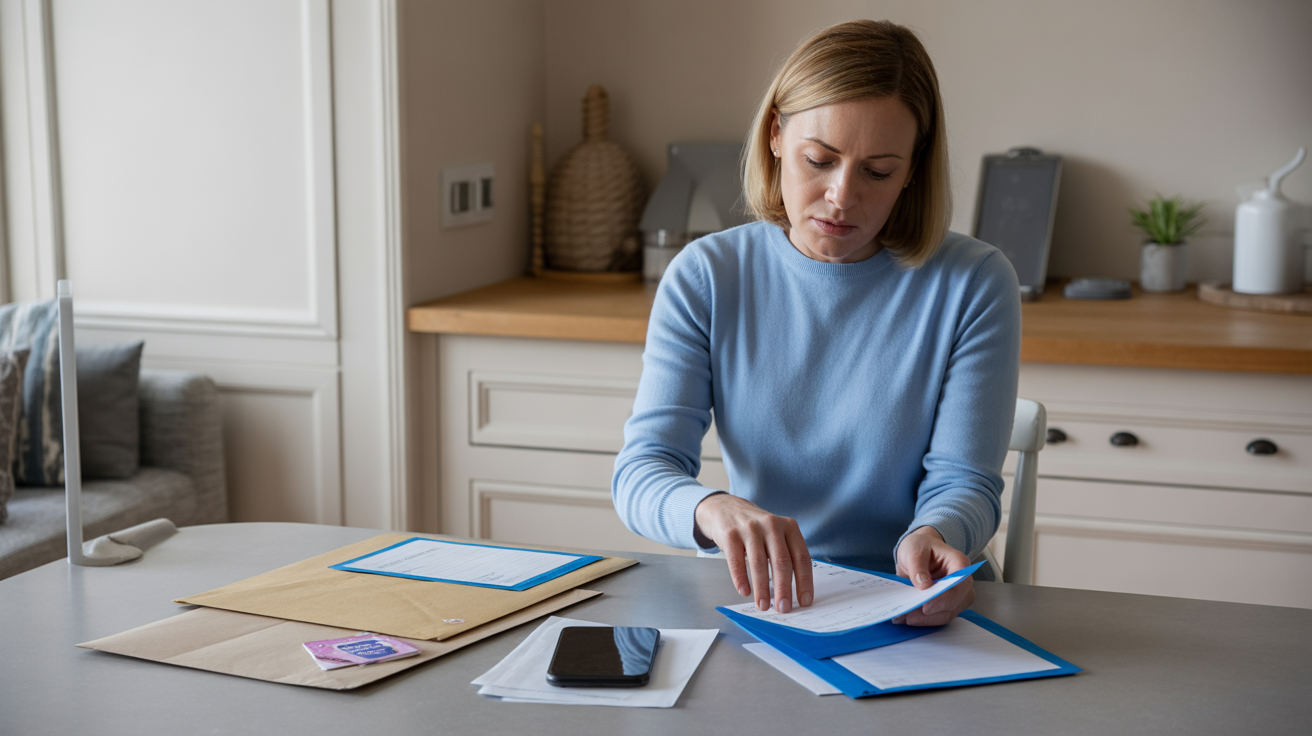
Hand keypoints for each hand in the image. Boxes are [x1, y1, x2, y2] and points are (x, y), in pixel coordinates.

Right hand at [693, 493, 813, 612]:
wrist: (726, 509)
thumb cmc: (757, 530)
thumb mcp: (777, 535)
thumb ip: (786, 556)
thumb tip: (792, 593)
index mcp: (789, 527)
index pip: (802, 557)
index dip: (804, 581)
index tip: (804, 601)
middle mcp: (772, 525)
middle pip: (782, 561)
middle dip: (784, 588)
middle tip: (784, 608)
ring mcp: (750, 528)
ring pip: (759, 563)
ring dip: (762, 588)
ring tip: (763, 605)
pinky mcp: (730, 534)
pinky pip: (736, 560)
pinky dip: (740, 578)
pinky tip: (744, 591)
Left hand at [891, 525, 974, 626]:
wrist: (919, 550)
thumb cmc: (921, 546)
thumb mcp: (914, 549)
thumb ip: (918, 565)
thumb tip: (923, 585)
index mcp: (959, 564)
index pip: (960, 584)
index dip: (945, 598)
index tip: (925, 607)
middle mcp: (963, 582)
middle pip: (955, 603)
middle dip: (931, 613)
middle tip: (908, 616)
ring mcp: (957, 595)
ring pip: (947, 614)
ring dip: (926, 620)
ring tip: (903, 618)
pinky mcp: (947, 604)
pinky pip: (939, 616)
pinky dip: (924, 620)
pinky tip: (907, 618)